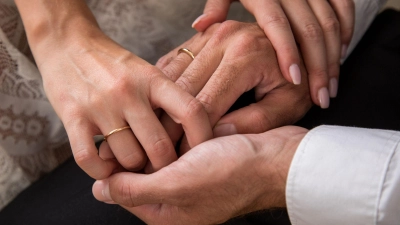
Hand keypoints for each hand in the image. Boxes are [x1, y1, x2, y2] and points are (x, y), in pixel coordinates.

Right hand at [27, 14, 212, 177]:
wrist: (67, 44)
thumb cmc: (113, 64)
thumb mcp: (145, 72)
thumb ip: (166, 100)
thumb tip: (191, 136)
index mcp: (153, 79)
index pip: (190, 111)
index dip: (202, 137)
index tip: (201, 154)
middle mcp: (128, 92)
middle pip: (159, 146)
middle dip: (164, 166)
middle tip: (161, 168)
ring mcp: (100, 106)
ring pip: (128, 157)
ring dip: (132, 168)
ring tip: (131, 162)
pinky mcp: (73, 117)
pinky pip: (89, 159)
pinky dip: (101, 172)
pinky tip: (105, 167)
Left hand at [92, 126, 307, 224]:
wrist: (276, 158)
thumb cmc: (233, 174)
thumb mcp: (178, 185)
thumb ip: (137, 190)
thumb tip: (100, 191)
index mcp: (167, 214)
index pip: (124, 192)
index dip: (115, 168)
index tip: (113, 142)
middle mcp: (176, 199)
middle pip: (140, 175)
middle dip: (136, 153)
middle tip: (132, 127)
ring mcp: (190, 180)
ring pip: (158, 158)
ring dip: (153, 141)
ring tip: (150, 119)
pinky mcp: (203, 162)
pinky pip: (177, 149)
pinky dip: (172, 136)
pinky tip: (169, 118)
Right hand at [156, 21, 311, 150]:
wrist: (300, 46)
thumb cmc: (297, 80)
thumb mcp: (287, 106)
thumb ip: (255, 122)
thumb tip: (216, 135)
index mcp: (246, 55)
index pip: (206, 104)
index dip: (193, 135)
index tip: (187, 158)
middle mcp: (223, 38)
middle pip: (181, 89)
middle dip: (171, 123)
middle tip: (166, 149)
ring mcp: (210, 33)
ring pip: (171, 75)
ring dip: (163, 105)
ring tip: (161, 131)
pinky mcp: (202, 34)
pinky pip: (173, 62)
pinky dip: (166, 86)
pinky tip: (166, 106)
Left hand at [192, 0, 354, 107]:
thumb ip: (216, 5)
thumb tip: (200, 27)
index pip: (277, 24)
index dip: (288, 52)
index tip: (295, 81)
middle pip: (309, 29)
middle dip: (318, 66)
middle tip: (320, 98)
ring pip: (329, 22)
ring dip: (334, 56)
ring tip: (330, 87)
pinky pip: (343, 6)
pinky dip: (346, 30)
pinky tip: (341, 54)